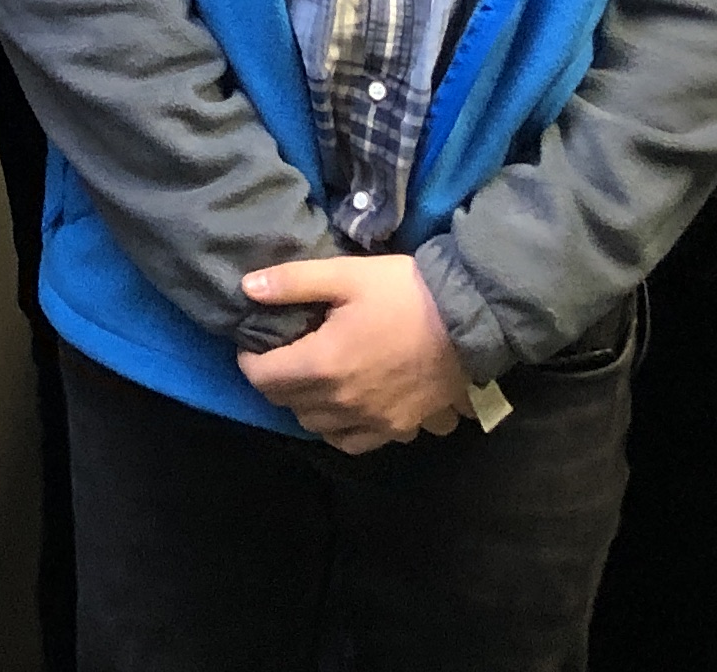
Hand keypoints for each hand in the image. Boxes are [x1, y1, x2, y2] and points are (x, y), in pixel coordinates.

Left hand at [236, 255, 470, 452]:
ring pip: (317, 426)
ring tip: (313, 378)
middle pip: (287, 404)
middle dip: (275, 380)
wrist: (469, 319)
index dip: (250, 361)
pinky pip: (354, 443)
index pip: (264, 378)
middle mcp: (342, 403)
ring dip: (306, 405)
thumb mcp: (346, 274)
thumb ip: (293, 282)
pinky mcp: (399, 429)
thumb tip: (247, 288)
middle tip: (283, 355)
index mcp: (323, 364)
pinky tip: (345, 405)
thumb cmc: (405, 292)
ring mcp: (372, 422)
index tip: (254, 344)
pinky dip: (340, 428)